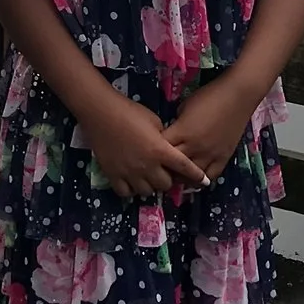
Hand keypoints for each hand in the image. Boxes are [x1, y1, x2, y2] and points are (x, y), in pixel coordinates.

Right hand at [82, 94, 206, 200]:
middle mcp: (147, 166)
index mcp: (160, 150)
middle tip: (163, 172)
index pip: (185, 168)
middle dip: (167, 179)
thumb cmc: (129, 111)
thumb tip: (166, 147)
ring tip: (147, 176)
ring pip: (147, 191)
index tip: (203, 181)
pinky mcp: (113, 175)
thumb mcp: (154, 120)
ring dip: (150, 185)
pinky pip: (126, 193)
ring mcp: (129, 173)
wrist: (100, 112)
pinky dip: (131, 189)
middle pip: (165, 185)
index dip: (196, 176)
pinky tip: (131, 181)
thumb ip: (164, 138)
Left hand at [162, 80, 253, 183]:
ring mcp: (210, 155)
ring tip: (177, 175)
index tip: (151, 151)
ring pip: (192, 177)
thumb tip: (172, 134)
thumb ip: (176, 124)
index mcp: (182, 132)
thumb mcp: (184, 106)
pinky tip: (196, 177)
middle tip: (160, 167)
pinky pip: (211, 176)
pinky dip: (202, 180)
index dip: (153, 151)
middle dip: (165, 167)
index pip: (160, 149)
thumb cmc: (208, 96)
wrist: (237, 96)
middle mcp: (195, 147)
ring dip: (182, 177)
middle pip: (173, 167)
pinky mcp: (224, 158)